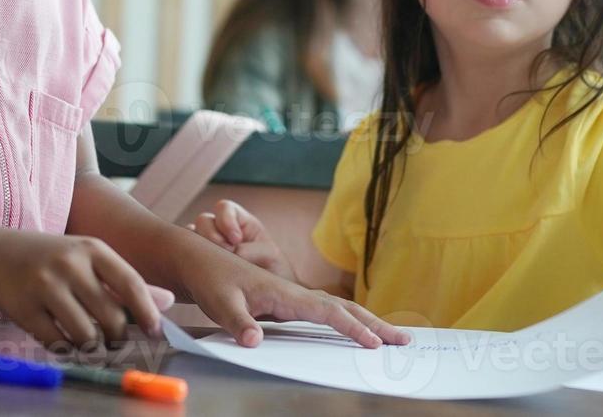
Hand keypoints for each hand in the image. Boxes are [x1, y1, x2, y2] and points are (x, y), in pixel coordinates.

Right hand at [0, 231, 163, 349]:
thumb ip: (125, 281)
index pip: (131, 283)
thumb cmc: (50, 258)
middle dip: (117, 336)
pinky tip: (63, 340)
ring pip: (86, 334)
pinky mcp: (24, 308)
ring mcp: (45, 285)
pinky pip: (56, 342)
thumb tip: (168, 301)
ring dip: (91, 346)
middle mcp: (70, 263)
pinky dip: (65, 348)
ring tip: (88, 341)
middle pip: (111, 316)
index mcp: (92, 248)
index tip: (156, 331)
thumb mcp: (88, 259)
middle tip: (114, 340)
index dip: (148, 312)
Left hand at [174, 235, 409, 348]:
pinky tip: (353, 331)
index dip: (352, 328)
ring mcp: (292, 298)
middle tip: (404, 340)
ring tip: (390, 337)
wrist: (199, 259)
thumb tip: (255, 340)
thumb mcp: (221, 302)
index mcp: (284, 294)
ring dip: (365, 322)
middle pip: (343, 309)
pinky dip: (345, 321)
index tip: (374, 343)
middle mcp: (294, 295)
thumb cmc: (210, 279)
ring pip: (337, 309)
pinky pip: (324, 314)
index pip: (326, 312)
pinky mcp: (285, 303)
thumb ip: (238, 322)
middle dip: (374, 323)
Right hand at [188, 199, 296, 282]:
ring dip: (199, 248)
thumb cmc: (274, 273)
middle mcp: (221, 232)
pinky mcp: (199, 265)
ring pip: (191, 237)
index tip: (236, 239)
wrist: (270, 301)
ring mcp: (208, 248)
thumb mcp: (271, 257)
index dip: (226, 221)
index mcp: (240, 222)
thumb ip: (257, 250)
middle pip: (204, 220)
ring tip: (213, 265)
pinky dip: (188, 260)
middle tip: (223, 252)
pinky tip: (198, 272)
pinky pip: (184, 255)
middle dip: (211, 235)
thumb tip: (236, 253)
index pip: (224, 209)